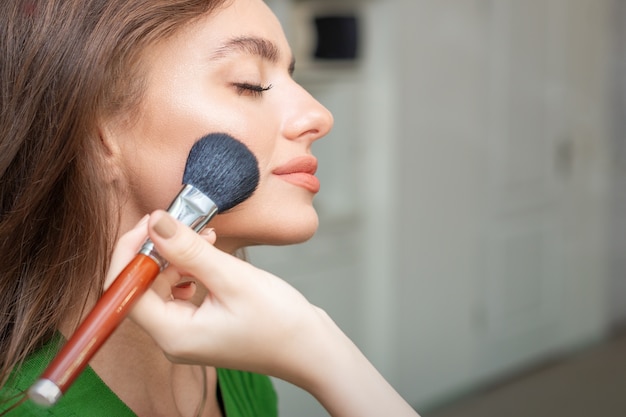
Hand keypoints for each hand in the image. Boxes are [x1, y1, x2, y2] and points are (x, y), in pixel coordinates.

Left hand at [105, 210, 419, 416]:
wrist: (312, 349)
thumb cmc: (280, 323)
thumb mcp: (232, 278)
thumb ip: (189, 250)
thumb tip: (155, 222)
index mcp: (172, 335)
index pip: (125, 289)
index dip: (131, 250)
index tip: (151, 221)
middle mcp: (173, 337)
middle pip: (141, 286)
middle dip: (157, 249)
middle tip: (180, 220)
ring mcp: (188, 332)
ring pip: (161, 285)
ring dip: (176, 256)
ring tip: (204, 236)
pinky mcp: (202, 323)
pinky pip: (181, 290)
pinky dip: (190, 267)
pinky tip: (210, 252)